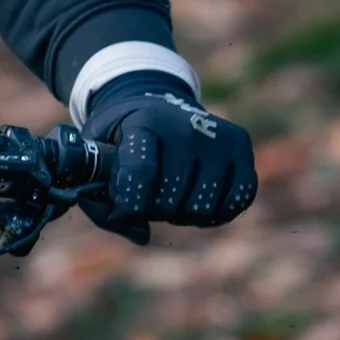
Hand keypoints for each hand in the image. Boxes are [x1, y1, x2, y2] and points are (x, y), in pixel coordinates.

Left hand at [82, 74, 257, 234]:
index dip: (129, 205)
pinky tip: (198, 202)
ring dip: (182, 215)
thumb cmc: (121, 141)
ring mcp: (217, 135)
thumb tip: (142, 235)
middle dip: (153, 211)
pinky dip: (216, 214)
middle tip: (149, 197)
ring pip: (202, 208)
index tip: (122, 210)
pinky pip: (238, 200)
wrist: (155, 104)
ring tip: (172, 197)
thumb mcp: (98, 162)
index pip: (140, 174)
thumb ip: (104, 205)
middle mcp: (186, 125)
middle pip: (170, 201)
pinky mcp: (241, 145)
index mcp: (144, 122)